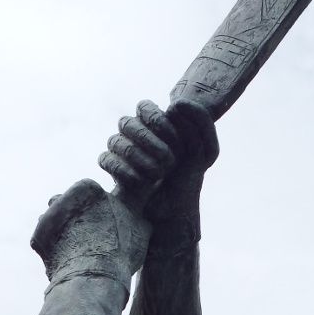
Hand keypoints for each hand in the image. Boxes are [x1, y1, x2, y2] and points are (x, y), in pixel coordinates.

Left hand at [31, 179, 150, 293]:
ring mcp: (48, 218)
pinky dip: (53, 249)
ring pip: (53, 219)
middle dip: (76, 216)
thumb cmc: (121, 251)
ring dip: (62, 230)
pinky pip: (45, 241)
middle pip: (69, 202)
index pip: (89, 191)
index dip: (97, 208)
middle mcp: (65, 197)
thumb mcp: (141, 228)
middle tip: (92, 238)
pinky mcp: (37, 238)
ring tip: (78, 250)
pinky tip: (67, 260)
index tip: (104, 223)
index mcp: (90, 189)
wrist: (95, 277)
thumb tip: (144, 216)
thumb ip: (138, 216)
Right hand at [98, 100, 218, 222]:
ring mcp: (121, 150)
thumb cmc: (190, 176)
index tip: (176, 139)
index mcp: (156, 124)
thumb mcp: (207, 149)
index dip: (158, 121)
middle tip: (169, 161)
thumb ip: (201, 121)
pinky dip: (126, 171)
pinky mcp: (112, 169)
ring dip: (139, 157)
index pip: (144, 106)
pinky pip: (105, 159)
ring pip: (114, 140)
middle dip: (150, 141)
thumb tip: (175, 104)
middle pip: (126, 122)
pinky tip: (143, 182)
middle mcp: (135, 134)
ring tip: (158, 174)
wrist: (176, 210)